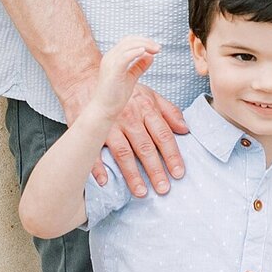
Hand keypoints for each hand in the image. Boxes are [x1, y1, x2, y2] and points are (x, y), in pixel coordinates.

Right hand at [67, 39, 188, 196]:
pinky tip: (106, 181)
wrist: (87, 79)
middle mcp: (128, 118)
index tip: (178, 173)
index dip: (172, 154)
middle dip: (155, 170)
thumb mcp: (149, 94)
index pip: (162, 135)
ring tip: (141, 192)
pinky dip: (98, 167)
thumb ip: (169, 111)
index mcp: (145, 109)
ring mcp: (109, 125)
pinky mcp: (90, 130)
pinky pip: (94, 151)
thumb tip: (185, 129)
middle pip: (145, 147)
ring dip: (132, 174)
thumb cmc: (122, 90)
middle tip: (163, 189)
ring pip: (123, 152)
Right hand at [89, 35, 159, 121]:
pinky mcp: (113, 72)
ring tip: (156, 50)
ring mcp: (110, 64)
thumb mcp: (131, 77)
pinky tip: (144, 52)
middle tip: (159, 48)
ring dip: (144, 45)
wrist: (104, 110)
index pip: (128, 41)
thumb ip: (139, 66)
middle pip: (129, 40)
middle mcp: (110, 57)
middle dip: (146, 41)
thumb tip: (151, 56)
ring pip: (127, 46)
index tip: (156, 48)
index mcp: (113, 57)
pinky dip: (135, 52)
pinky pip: (124, 57)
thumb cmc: (115, 96)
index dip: (143, 41)